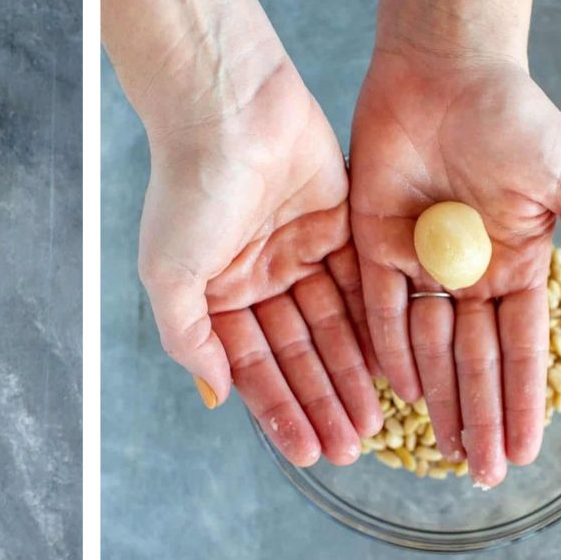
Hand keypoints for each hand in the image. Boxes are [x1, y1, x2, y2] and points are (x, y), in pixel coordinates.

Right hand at [139, 56, 382, 465]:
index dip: (281, 413)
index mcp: (215, 296)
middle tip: (351, 450)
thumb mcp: (170, 273)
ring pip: (331, 329)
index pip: (254, 369)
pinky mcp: (337, 223)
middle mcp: (257, 281)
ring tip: (374, 423)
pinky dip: (373, 326)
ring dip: (350, 376)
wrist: (226, 105)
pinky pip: (358, 286)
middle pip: (298, 357)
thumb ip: (189, 338)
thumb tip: (218, 395)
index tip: (306, 455)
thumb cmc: (188, 187)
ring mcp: (298, 253)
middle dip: (322, 404)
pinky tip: (390, 366)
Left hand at [350, 46, 560, 486]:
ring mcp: (421, 265)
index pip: (521, 351)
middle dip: (478, 419)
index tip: (524, 453)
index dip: (523, 402)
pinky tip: (400, 396)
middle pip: (475, 364)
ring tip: (441, 453)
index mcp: (518, 265)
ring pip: (429, 349)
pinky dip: (389, 352)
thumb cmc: (515, 115)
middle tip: (479, 476)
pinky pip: (380, 312)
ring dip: (436, 401)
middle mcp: (469, 275)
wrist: (447, 66)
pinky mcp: (375, 247)